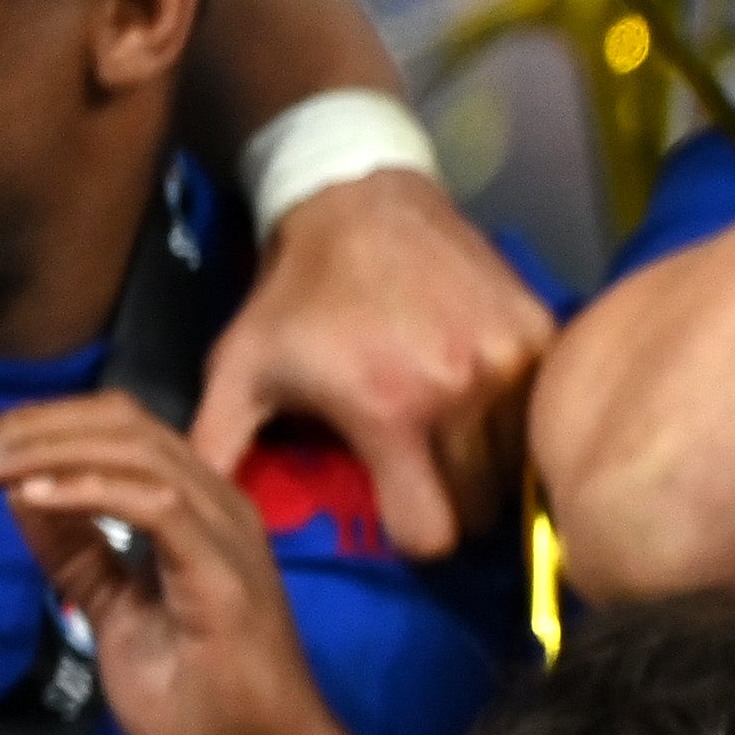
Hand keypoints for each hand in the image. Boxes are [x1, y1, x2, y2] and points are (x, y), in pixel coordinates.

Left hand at [0, 392, 380, 734]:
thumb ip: (80, 555)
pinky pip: (155, 507)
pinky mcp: (224, 578)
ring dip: (44, 451)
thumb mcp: (117, 614)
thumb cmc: (204, 707)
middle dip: (28, 427)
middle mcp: (220, 506)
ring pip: (136, 451)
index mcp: (198, 510)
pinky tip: (31, 499)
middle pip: (122, 424)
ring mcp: (227, 539)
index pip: (118, 430)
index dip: (37, 425)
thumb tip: (21, 495)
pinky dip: (87, 492)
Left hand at [191, 171, 548, 557]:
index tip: (400, 512)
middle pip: (481, 505)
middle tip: (429, 472)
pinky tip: (485, 395)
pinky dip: (520, 419)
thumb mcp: (240, 368)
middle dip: (455, 501)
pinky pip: (544, 412)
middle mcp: (460, 394)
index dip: (414, 535)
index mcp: (387, 411)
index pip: (432, 532)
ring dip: (492, 464)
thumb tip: (190, 511)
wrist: (360, 198)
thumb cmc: (296, 294)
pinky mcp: (542, 334)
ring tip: (458, 434)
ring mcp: (511, 363)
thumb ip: (216, 445)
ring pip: (521, 464)